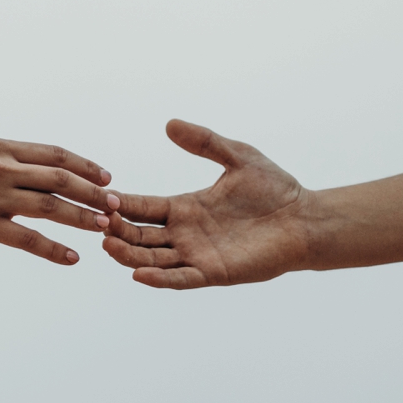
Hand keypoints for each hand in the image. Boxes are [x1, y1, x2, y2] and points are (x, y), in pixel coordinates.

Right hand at [0, 138, 113, 265]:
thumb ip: (5, 161)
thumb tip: (36, 171)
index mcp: (1, 147)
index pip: (55, 154)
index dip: (86, 166)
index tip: (107, 178)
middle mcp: (2, 168)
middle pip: (61, 178)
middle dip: (93, 193)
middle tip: (117, 206)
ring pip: (51, 206)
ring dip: (82, 218)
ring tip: (105, 229)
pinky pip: (26, 238)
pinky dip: (54, 248)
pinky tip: (72, 258)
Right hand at [101, 119, 309, 288]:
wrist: (305, 219)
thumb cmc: (274, 188)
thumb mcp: (236, 156)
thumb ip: (204, 142)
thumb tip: (170, 123)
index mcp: (185, 208)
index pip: (142, 208)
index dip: (121, 204)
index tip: (99, 198)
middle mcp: (185, 234)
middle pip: (139, 236)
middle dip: (116, 231)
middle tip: (96, 223)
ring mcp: (197, 255)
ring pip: (152, 259)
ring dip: (128, 254)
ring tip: (108, 244)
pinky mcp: (214, 273)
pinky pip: (180, 279)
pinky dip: (158, 279)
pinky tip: (138, 273)